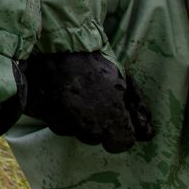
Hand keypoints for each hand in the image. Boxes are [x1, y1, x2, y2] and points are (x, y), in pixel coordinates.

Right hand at [22, 51, 153, 152]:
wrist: (58, 43)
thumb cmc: (96, 62)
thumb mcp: (124, 83)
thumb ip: (136, 110)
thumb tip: (147, 134)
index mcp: (109, 122)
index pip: (120, 144)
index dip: (120, 131)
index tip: (116, 117)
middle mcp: (85, 128)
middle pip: (94, 138)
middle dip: (95, 124)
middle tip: (91, 101)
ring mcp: (60, 122)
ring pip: (71, 130)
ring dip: (74, 120)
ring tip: (73, 96)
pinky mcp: (41, 114)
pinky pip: (52, 121)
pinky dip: (56, 112)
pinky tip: (58, 94)